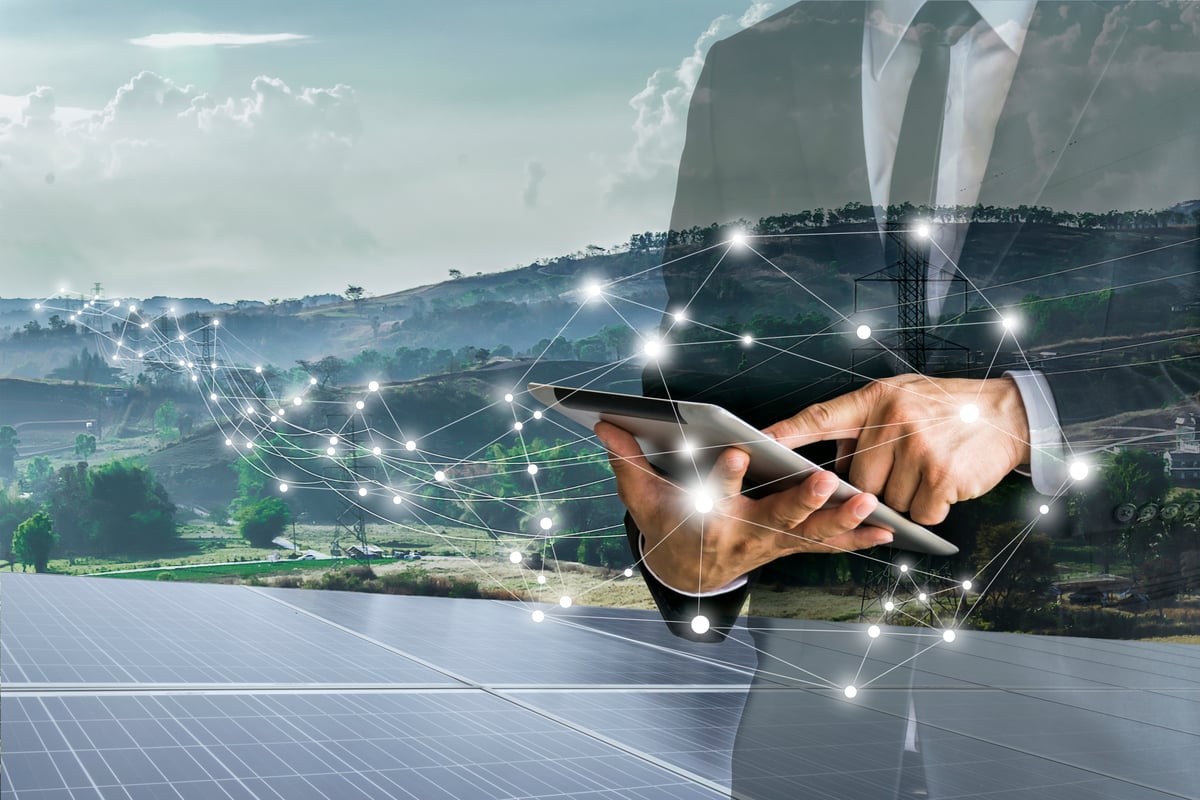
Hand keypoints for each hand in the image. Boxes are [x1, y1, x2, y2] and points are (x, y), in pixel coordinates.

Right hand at [595, 421, 892, 593]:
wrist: (687, 572)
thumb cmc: (666, 525)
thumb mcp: (641, 496)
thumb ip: (627, 459)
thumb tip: (603, 421)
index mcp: (706, 519)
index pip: (711, 495)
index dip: (721, 477)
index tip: (733, 453)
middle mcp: (743, 535)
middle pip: (775, 518)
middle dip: (800, 500)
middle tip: (822, 479)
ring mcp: (772, 544)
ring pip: (810, 534)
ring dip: (840, 519)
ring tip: (869, 503)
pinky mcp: (790, 546)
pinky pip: (827, 547)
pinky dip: (856, 540)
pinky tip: (887, 530)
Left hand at [762, 375, 1031, 525]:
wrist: (1007, 414)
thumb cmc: (946, 409)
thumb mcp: (900, 399)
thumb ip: (864, 426)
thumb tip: (828, 469)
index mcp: (875, 399)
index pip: (818, 417)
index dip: (784, 434)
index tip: (751, 443)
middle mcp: (891, 420)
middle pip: (855, 480)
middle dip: (873, 487)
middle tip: (902, 469)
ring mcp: (916, 447)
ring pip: (886, 502)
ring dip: (906, 498)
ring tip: (929, 468)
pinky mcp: (940, 475)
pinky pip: (918, 513)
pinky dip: (931, 508)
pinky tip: (946, 482)